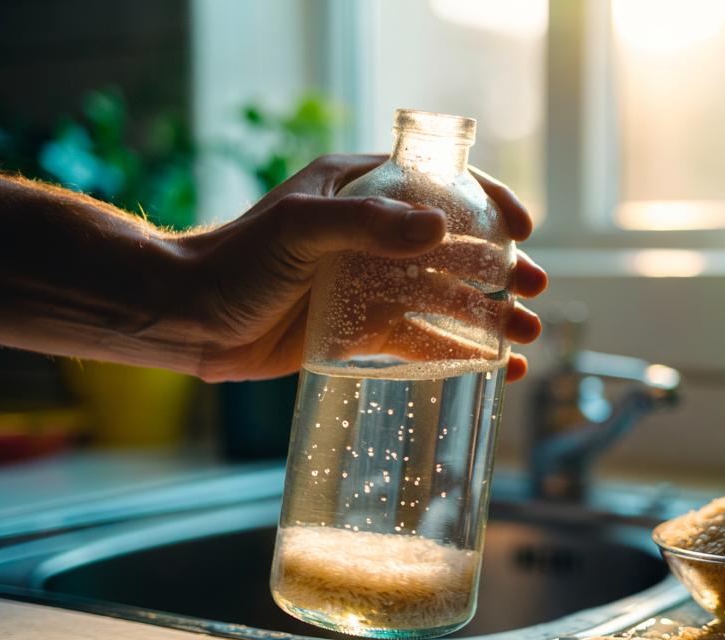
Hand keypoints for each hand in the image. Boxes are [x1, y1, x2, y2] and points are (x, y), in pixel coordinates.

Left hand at [179, 154, 545, 382]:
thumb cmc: (236, 260)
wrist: (188, 319)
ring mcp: (368, 285)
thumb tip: (440, 230)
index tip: (522, 229)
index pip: (439, 185)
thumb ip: (367, 226)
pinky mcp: (359, 331)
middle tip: (536, 289)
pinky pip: (420, 340)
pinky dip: (457, 353)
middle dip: (501, 269)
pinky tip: (492, 369)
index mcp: (361, 190)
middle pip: (454, 248)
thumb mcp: (300, 229)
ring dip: (489, 316)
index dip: (487, 204)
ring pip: (445, 298)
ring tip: (527, 337)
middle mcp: (372, 236)